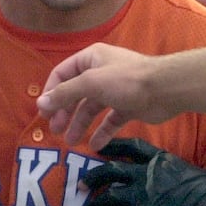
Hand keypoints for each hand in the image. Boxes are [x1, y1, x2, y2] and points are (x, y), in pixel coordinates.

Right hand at [37, 42, 173, 150]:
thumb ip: (65, 93)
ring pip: (92, 108)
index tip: (44, 114)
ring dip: (80, 124)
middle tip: (56, 131)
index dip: (51, 93)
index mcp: (91, 59)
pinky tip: (96, 145)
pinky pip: (110, 120)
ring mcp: (115, 90)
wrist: (165, 89)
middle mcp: (101, 72)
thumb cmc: (125, 80)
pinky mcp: (128, 106)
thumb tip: (40, 104)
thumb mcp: (90, 83)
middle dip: (65, 112)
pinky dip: (102, 132)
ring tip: (71, 142)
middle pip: (76, 93)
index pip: (62, 74)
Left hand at [82, 138, 205, 205]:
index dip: (115, 146)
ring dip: (96, 204)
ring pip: (109, 196)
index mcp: (162, 160)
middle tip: (84, 182)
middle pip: (111, 170)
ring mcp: (141, 195)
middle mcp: (145, 174)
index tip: (102, 147)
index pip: (133, 147)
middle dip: (95, 176)